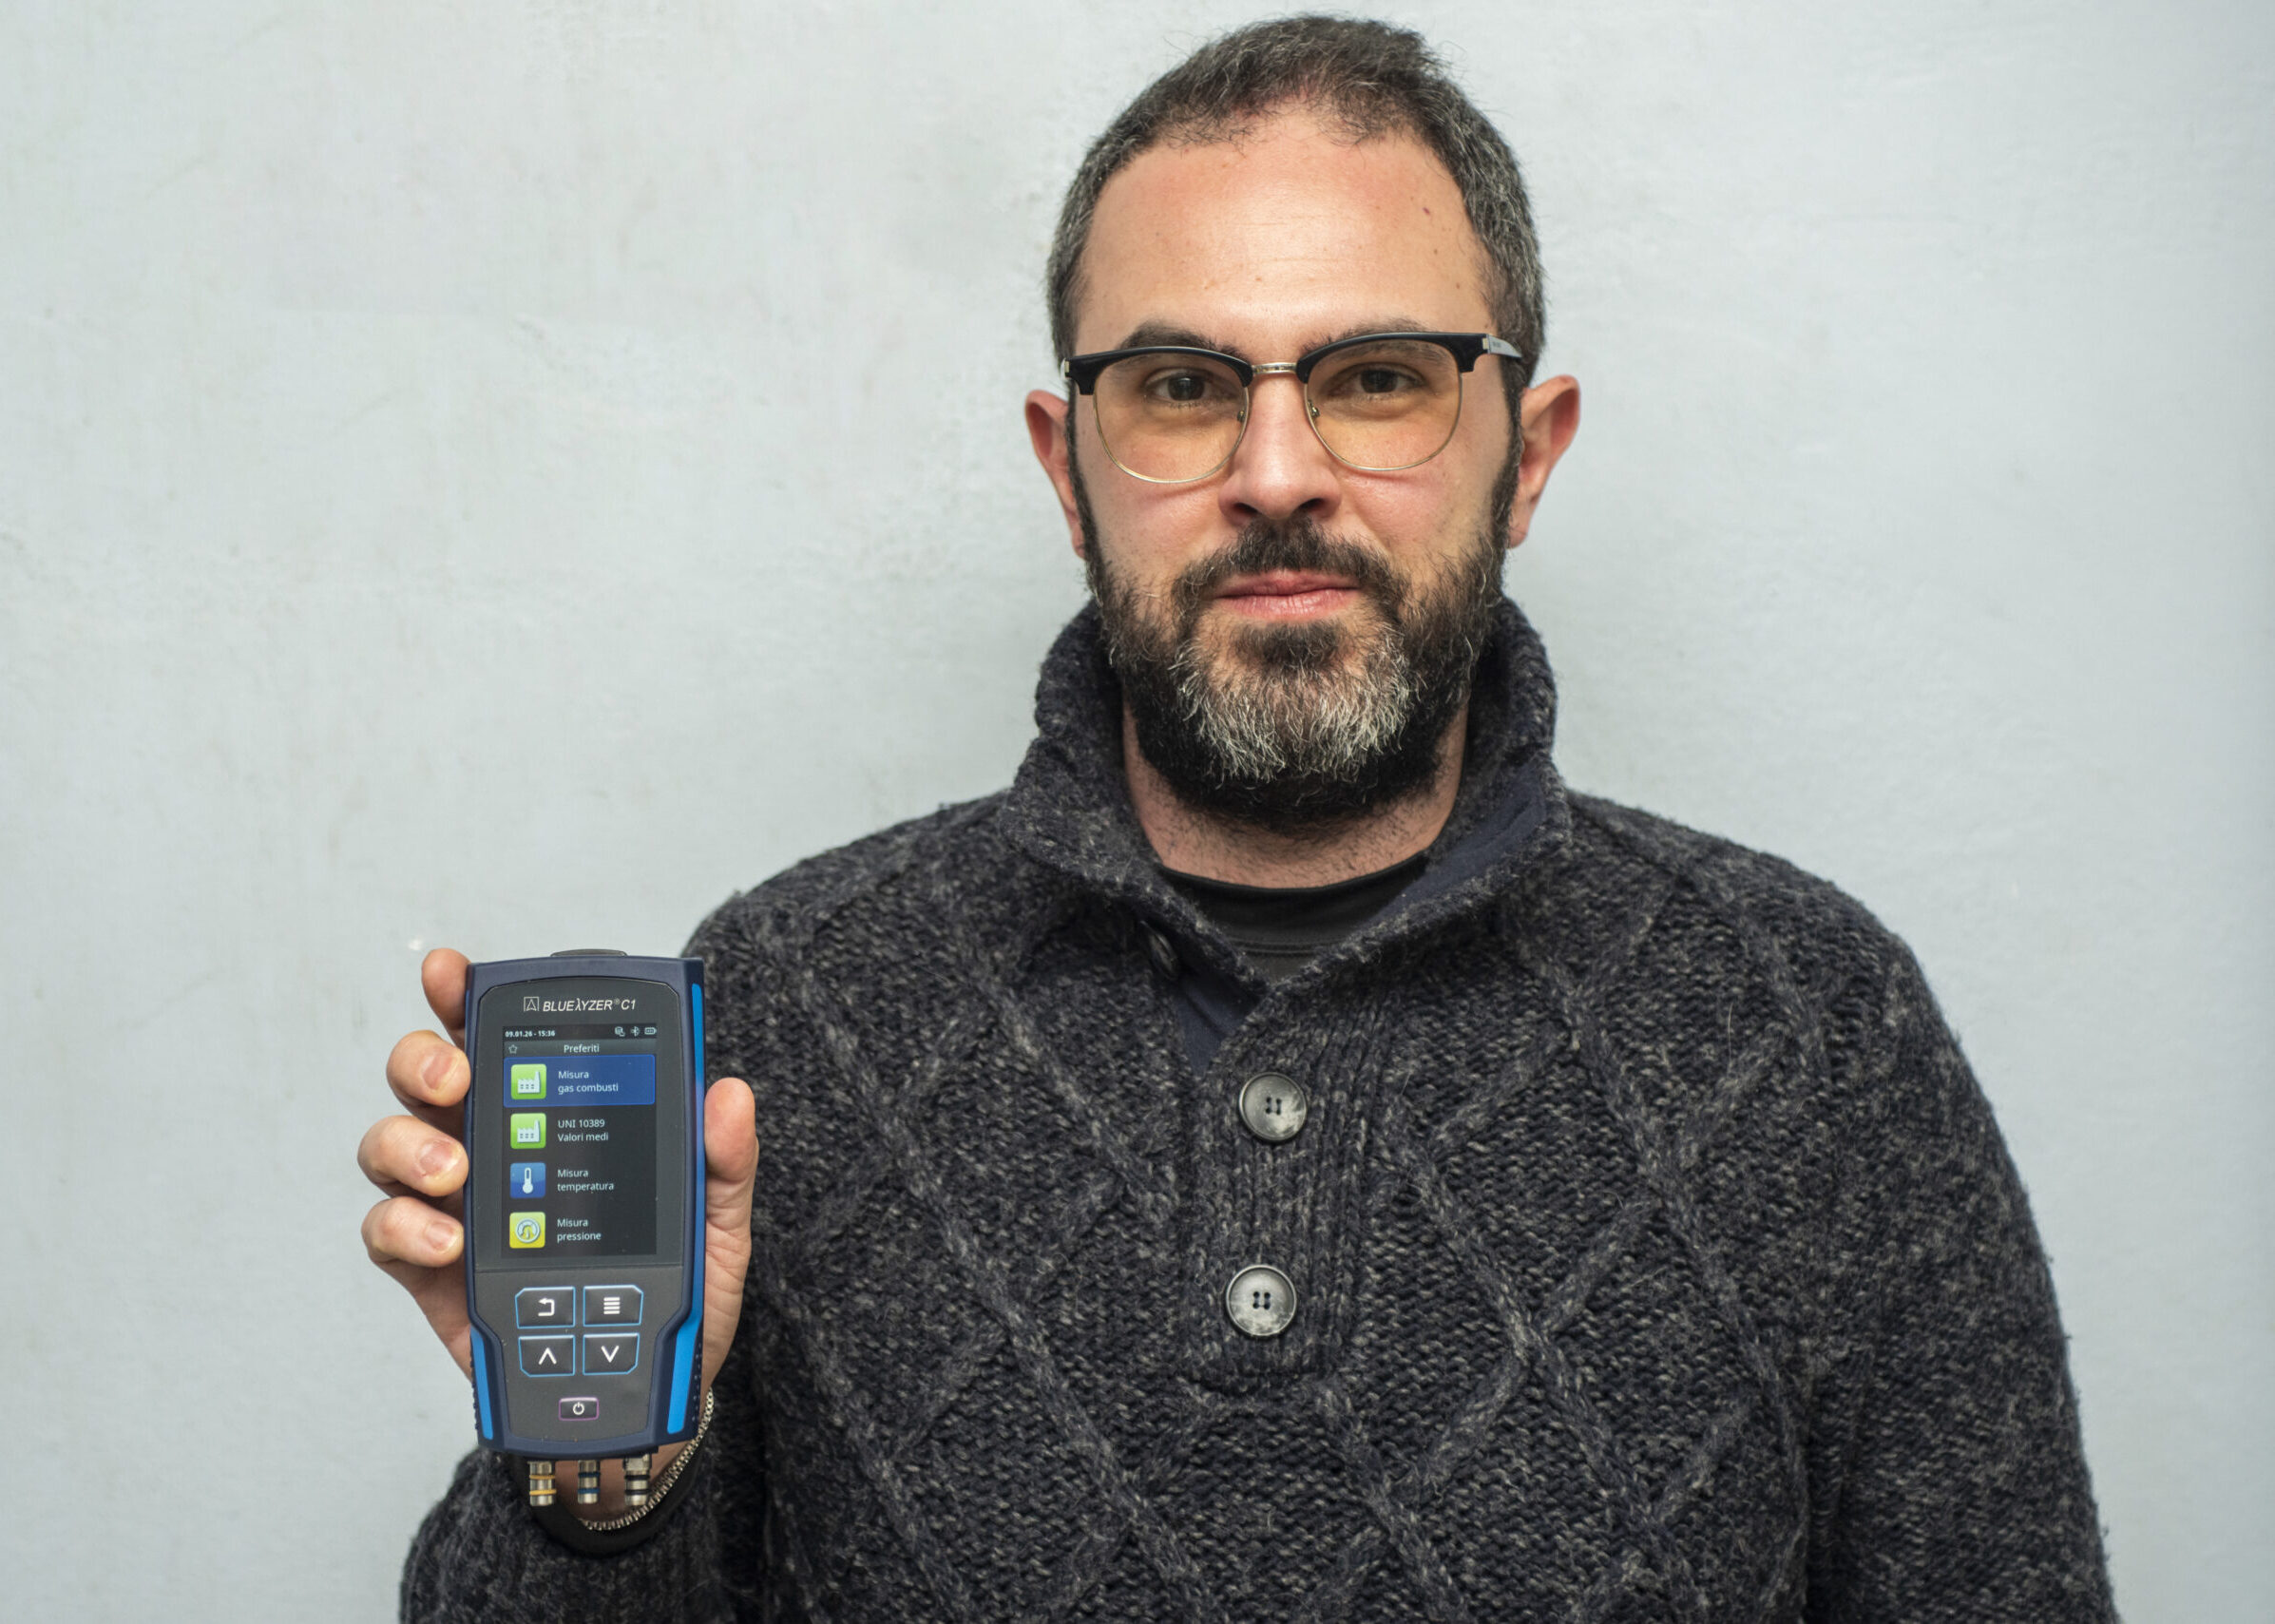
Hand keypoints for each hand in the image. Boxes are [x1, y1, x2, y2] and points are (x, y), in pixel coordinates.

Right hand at [359, 949, 757, 1404]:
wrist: (633, 1400)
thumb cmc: (669, 1303)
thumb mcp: (715, 1229)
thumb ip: (722, 1164)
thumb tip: (728, 1093)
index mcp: (555, 1119)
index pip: (505, 1041)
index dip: (466, 997)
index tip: (451, 972)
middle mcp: (494, 1149)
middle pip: (426, 1078)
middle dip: (426, 1060)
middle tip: (458, 1078)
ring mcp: (453, 1208)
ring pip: (390, 1145)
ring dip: (411, 1145)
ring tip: (458, 1173)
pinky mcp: (429, 1272)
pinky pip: (385, 1231)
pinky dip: (405, 1227)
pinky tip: (452, 1242)